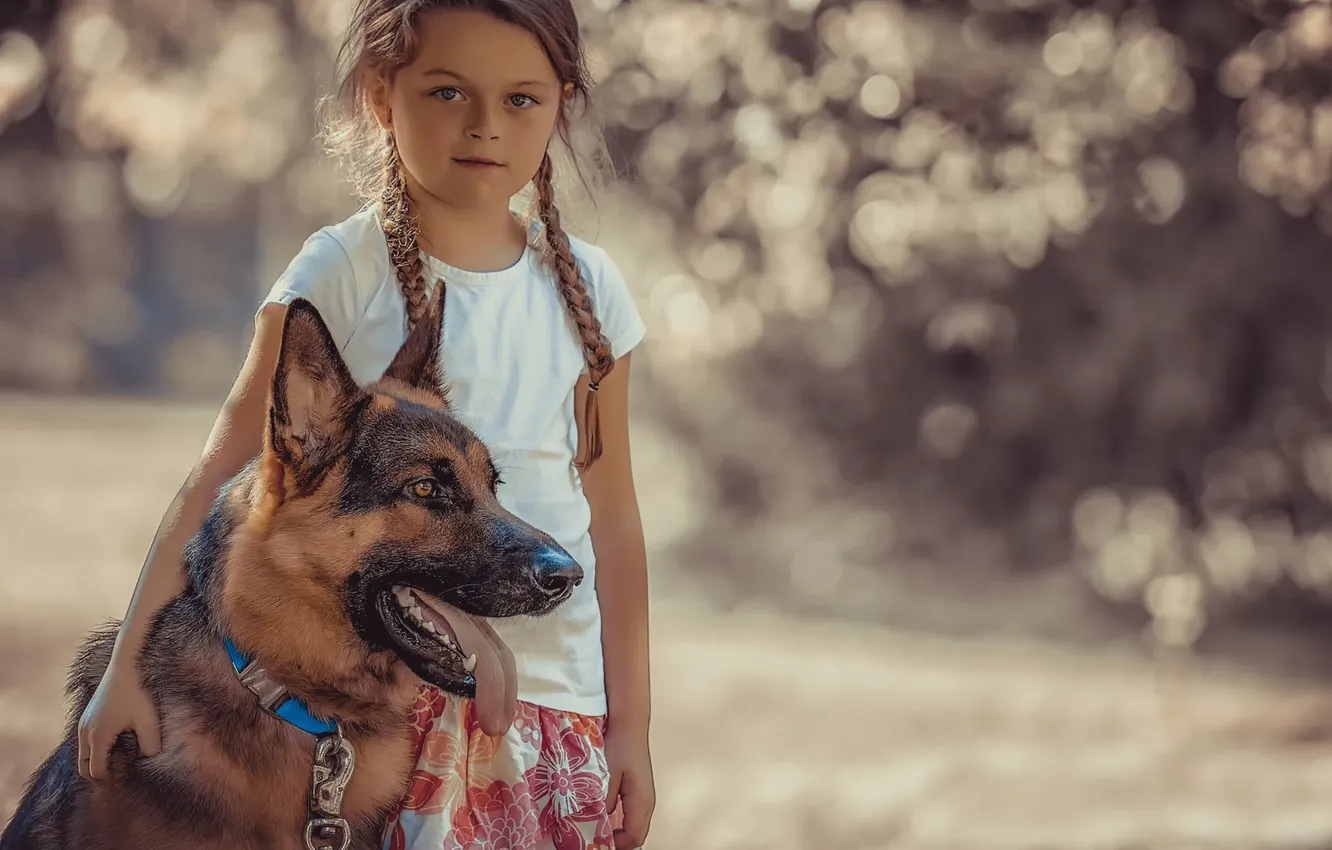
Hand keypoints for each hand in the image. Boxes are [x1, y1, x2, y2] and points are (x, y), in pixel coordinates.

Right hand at [77, 656, 161, 779]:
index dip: (111, 779)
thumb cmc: (139, 692)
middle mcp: (84, 732)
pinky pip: (87, 742)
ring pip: (84, 754)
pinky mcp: (88, 716)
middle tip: (124, 772)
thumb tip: (148, 764)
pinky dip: (97, 749)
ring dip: (99, 760)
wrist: (127, 664)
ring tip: (124, 758)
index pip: (96, 772)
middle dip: (101, 773)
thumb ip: (150, 747)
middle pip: (84, 767)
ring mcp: (83, 723)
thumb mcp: (149, 722)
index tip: (128, 778)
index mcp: (97, 737)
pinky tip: (120, 742)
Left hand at [605, 723, 654, 848]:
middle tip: (595, 840)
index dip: (615, 845)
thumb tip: (596, 823)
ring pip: (635, 827)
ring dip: (619, 834)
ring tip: (598, 832)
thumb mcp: (606, 775)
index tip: (595, 842)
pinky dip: (621, 823)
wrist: (629, 725)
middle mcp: (647, 803)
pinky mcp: (639, 792)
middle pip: (637, 836)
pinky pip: (633, 817)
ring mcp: (645, 797)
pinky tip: (605, 819)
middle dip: (617, 843)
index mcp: (641, 801)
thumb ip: (602, 801)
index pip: (633, 838)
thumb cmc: (619, 746)